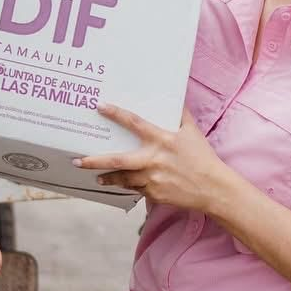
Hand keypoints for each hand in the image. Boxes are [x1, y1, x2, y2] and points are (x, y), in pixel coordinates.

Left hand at [73, 104, 232, 212]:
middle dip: (94, 161)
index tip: (100, 106)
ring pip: (122, 178)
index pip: (134, 123)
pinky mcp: (153, 194)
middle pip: (117, 160)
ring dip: (108, 177)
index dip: (116, 113)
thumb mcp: (192, 131)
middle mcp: (153, 159)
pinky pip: (135, 189)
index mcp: (162, 140)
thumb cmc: (202, 157)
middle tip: (77, 160)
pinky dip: (128, 185)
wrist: (213, 188)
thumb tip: (175, 96)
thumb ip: (180, 114)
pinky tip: (122, 183)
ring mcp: (152, 179)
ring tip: (96, 176)